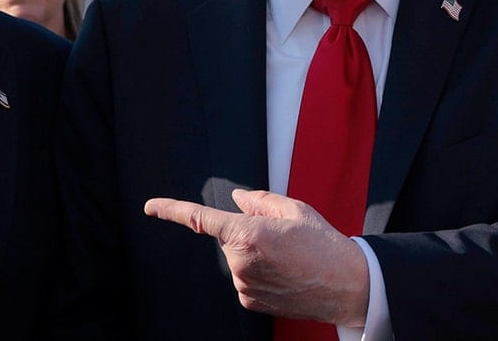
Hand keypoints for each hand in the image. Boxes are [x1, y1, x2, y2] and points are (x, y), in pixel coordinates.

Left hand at [144, 189, 368, 325]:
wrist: (347, 285)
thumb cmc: (324, 243)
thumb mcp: (294, 210)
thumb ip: (259, 201)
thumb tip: (237, 198)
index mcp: (247, 233)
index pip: (199, 219)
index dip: (171, 210)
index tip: (150, 207)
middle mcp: (240, 262)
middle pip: (228, 237)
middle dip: (246, 231)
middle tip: (282, 238)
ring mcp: (244, 284)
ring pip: (236, 258)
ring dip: (253, 253)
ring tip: (289, 257)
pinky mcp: (249, 300)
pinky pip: (243, 278)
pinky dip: (258, 272)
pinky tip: (284, 273)